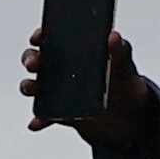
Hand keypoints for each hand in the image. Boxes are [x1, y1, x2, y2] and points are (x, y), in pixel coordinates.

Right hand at [22, 27, 156, 144]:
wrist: (130, 118)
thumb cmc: (127, 85)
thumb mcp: (126, 68)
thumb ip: (120, 51)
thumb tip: (114, 35)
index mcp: (77, 54)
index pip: (53, 40)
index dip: (41, 36)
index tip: (38, 37)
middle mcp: (63, 71)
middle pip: (38, 61)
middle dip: (30, 59)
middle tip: (34, 63)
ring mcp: (58, 93)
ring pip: (35, 86)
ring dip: (29, 86)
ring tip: (32, 88)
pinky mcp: (60, 114)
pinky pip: (45, 116)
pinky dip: (40, 119)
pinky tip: (36, 123)